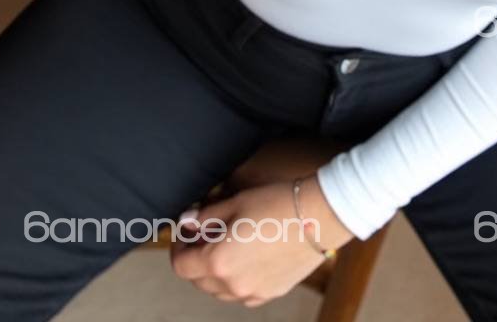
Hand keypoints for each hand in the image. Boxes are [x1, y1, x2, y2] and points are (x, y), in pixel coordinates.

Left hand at [169, 176, 354, 306]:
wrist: (318, 216)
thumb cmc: (277, 204)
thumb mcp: (235, 202)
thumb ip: (206, 216)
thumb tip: (188, 221)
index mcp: (218, 261)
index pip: (181, 265)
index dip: (178, 248)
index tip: (186, 232)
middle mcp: (232, 284)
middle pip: (198, 280)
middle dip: (195, 258)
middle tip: (204, 234)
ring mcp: (252, 293)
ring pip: (218, 291)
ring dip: (213, 272)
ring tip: (225, 245)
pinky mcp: (270, 293)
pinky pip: (241, 294)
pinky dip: (235, 281)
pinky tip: (245, 258)